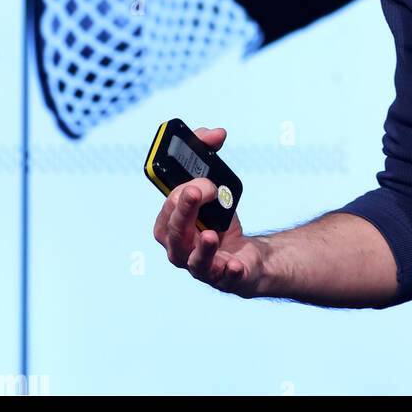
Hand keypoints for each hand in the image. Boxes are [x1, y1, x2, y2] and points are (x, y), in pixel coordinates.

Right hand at [153, 126, 262, 297]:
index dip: (174, 193)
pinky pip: (224, 278)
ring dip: (200, 248)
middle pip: (174, 233)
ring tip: (209, 233)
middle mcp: (180, 248)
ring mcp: (200, 266)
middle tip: (196, 190)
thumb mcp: (214, 185)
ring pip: (192, 261)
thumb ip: (209, 153)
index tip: (192, 179)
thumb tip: (217, 134)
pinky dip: (228, 271)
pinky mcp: (224, 278)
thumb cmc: (219, 221)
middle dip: (183, 211)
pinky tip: (234, 264)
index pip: (165, 210)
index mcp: (172, 225)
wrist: (246, 256)